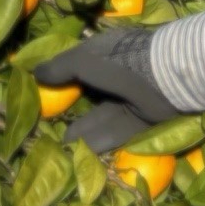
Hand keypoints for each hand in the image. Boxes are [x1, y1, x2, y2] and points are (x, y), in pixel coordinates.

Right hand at [31, 27, 180, 154]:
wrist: (168, 75)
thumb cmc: (124, 60)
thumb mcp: (84, 59)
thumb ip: (61, 67)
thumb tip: (36, 73)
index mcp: (109, 52)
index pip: (82, 65)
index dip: (63, 77)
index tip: (42, 92)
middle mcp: (121, 74)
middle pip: (92, 93)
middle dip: (72, 110)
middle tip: (48, 128)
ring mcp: (134, 97)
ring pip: (103, 116)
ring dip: (82, 131)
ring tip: (60, 146)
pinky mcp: (145, 119)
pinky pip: (118, 130)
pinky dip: (98, 141)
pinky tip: (78, 152)